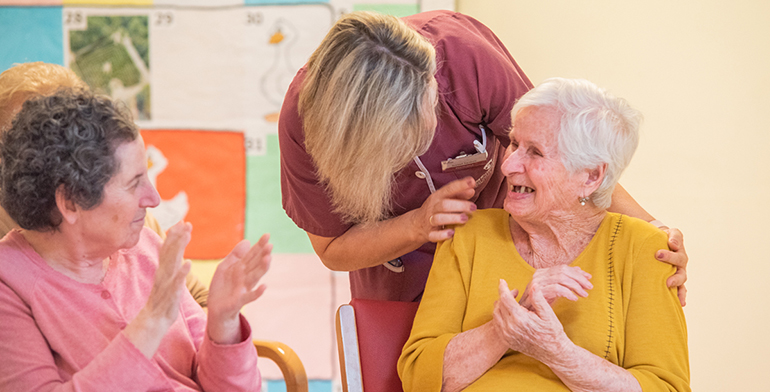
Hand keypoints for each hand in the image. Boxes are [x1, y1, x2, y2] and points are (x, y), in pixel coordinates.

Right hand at [124, 221, 190, 358]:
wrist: (154, 321)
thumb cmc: (163, 299)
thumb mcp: (167, 279)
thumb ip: (170, 264)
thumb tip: (174, 251)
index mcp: (164, 269)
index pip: (168, 248)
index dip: (175, 235)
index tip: (183, 221)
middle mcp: (163, 273)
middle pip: (170, 251)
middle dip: (178, 236)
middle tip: (186, 222)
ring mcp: (166, 283)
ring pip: (172, 262)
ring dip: (179, 247)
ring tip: (186, 235)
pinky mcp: (171, 294)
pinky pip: (176, 282)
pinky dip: (182, 272)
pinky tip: (189, 263)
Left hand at [206, 234, 271, 343]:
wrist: (215, 308)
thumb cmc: (222, 287)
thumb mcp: (224, 267)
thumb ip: (235, 255)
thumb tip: (247, 241)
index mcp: (241, 268)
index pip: (252, 254)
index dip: (259, 245)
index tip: (267, 235)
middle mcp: (245, 277)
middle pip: (255, 264)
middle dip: (262, 255)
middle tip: (270, 245)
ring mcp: (243, 288)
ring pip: (254, 277)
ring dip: (262, 269)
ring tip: (268, 259)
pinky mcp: (239, 300)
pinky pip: (250, 296)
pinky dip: (257, 292)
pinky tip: (264, 286)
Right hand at [414, 177, 476, 242]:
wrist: (417, 224)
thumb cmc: (436, 209)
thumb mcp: (445, 199)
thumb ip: (459, 194)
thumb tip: (472, 189)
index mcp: (437, 197)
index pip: (448, 189)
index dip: (460, 185)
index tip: (472, 182)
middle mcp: (433, 207)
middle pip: (444, 204)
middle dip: (460, 205)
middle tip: (473, 207)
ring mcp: (430, 221)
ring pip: (438, 219)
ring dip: (453, 218)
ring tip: (465, 219)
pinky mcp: (429, 234)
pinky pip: (434, 235)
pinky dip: (442, 235)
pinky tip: (452, 233)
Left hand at [492, 279, 568, 362]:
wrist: (553, 353)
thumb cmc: (553, 332)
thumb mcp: (549, 314)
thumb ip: (539, 299)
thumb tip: (533, 285)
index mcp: (520, 318)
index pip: (505, 298)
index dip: (503, 288)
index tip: (502, 280)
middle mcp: (510, 327)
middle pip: (499, 305)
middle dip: (503, 295)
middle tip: (511, 291)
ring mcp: (507, 335)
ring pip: (496, 315)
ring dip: (500, 305)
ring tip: (509, 300)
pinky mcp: (507, 340)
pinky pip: (497, 324)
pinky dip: (499, 315)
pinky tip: (508, 312)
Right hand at [518, 265, 591, 309]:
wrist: (526, 317)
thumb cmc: (540, 304)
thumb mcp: (554, 290)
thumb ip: (565, 280)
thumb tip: (580, 270)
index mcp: (542, 272)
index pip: (563, 267)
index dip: (577, 272)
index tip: (589, 278)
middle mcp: (538, 275)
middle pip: (563, 271)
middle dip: (579, 278)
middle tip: (590, 287)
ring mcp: (537, 283)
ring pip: (561, 278)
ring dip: (576, 286)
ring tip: (584, 294)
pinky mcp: (538, 292)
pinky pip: (557, 289)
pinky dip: (568, 293)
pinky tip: (574, 299)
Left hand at [656, 228, 687, 305]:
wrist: (660, 241)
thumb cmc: (664, 237)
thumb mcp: (670, 233)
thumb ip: (674, 236)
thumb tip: (673, 244)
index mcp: (679, 252)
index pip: (677, 254)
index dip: (669, 256)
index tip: (657, 254)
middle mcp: (680, 264)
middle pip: (681, 271)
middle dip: (674, 276)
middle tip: (666, 281)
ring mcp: (678, 273)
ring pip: (681, 281)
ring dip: (677, 287)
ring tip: (671, 292)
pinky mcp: (674, 280)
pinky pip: (680, 289)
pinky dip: (680, 296)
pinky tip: (680, 303)